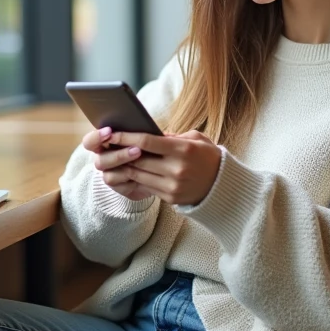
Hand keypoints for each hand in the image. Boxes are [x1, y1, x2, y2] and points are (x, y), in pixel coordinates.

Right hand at [86, 126, 152, 200]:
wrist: (160, 165)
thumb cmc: (149, 142)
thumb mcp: (143, 132)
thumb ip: (134, 128)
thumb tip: (134, 121)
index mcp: (103, 144)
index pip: (90, 142)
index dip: (96, 137)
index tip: (109, 131)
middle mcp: (103, 160)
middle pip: (98, 161)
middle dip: (118, 155)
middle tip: (137, 149)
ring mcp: (111, 175)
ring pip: (108, 176)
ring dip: (125, 167)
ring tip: (142, 157)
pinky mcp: (120, 188)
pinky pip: (120, 188)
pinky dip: (131, 182)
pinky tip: (145, 175)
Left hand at [98, 130, 221, 206]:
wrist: (223, 186)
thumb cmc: (207, 157)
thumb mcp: (195, 139)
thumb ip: (172, 136)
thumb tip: (148, 134)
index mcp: (183, 149)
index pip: (147, 142)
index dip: (126, 137)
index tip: (111, 133)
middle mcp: (176, 168)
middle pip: (139, 159)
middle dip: (120, 152)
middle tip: (106, 144)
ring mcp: (172, 185)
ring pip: (138, 174)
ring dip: (124, 166)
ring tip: (114, 157)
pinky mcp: (170, 197)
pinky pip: (146, 186)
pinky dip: (135, 178)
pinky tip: (128, 170)